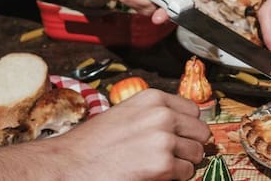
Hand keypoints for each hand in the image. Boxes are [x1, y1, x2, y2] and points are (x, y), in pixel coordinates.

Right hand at [54, 89, 209, 179]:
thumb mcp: (127, 115)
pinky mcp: (163, 164)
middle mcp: (162, 115)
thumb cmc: (93, 144)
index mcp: (153, 99)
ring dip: (183, 163)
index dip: (187, 127)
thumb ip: (154, 116)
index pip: (194, 110)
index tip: (180, 136)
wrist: (69, 164)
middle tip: (171, 155)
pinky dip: (175, 177)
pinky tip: (155, 174)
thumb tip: (180, 125)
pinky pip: (187, 173)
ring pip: (196, 153)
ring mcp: (164, 139)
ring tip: (160, 165)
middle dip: (189, 145)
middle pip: (200, 131)